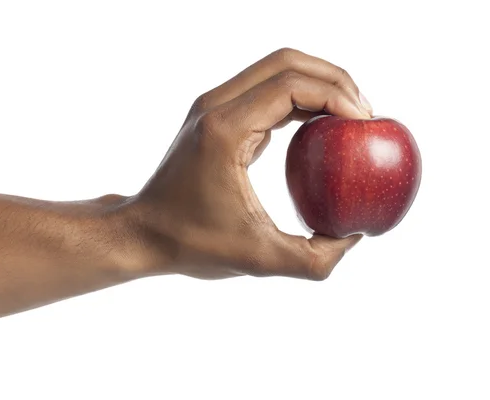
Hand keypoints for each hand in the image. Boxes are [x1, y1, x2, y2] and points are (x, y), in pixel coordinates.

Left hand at [133, 48, 371, 280]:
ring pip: (275, 69)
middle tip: (364, 113)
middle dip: (334, 78)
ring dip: (317, 83)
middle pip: (286, 62)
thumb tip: (352, 238)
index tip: (364, 123)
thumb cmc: (191, 243)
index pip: (291, 85)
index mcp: (224, 130)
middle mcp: (215, 106)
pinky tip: (319, 126)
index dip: (336, 95)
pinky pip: (264, 90)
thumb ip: (313, 259)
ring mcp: (212, 106)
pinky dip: (298, 97)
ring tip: (349, 116)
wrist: (143, 232)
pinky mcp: (215, 115)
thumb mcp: (257, 260)